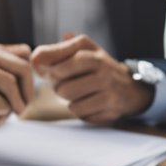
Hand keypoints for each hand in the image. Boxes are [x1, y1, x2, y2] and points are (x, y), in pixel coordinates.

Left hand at [31, 33, 153, 123]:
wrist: (131, 88)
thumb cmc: (97, 67)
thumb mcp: (81, 51)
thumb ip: (55, 52)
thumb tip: (34, 60)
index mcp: (91, 53)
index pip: (59, 66)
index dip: (50, 73)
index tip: (52, 72)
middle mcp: (102, 69)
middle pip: (62, 87)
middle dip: (59, 88)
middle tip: (68, 84)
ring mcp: (108, 90)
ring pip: (71, 103)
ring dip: (70, 101)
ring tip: (79, 94)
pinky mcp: (111, 108)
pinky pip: (82, 114)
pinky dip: (81, 111)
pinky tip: (90, 104)